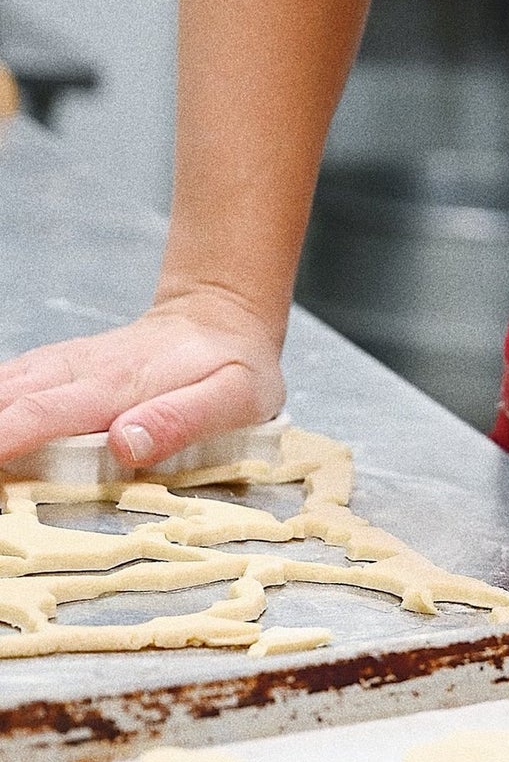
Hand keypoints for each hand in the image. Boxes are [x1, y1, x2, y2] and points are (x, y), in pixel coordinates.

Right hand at [0, 290, 285, 470]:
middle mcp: (79, 371)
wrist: (220, 317)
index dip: (2, 443)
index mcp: (116, 386)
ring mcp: (66, 365)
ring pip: (3, 389)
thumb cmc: (232, 365)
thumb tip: (125, 444)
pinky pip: (9, 383)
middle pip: (6, 402)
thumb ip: (180, 421)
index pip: (40, 415)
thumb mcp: (232, 396)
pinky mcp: (60, 368)